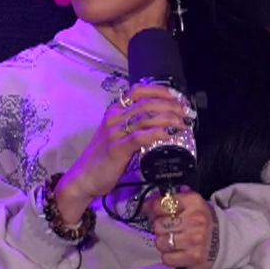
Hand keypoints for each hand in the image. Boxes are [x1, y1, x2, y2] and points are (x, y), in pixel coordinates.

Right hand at [64, 85, 190, 202]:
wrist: (84, 177)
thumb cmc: (103, 159)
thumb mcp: (118, 137)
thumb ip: (134, 128)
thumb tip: (160, 124)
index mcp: (114, 112)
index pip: (137, 91)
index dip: (159, 91)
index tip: (176, 96)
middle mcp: (114, 118)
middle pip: (146, 103)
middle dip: (170, 106)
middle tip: (186, 112)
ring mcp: (114, 133)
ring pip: (145, 118)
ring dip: (168, 119)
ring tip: (182, 123)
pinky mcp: (117, 148)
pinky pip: (139, 137)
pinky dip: (156, 133)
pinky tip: (168, 134)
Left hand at [140, 189, 216, 268]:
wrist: (224, 240)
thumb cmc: (202, 222)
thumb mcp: (189, 205)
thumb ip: (167, 202)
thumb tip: (145, 206)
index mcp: (193, 202)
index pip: (161, 204)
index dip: (154, 210)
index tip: (156, 213)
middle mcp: (195, 220)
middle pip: (158, 224)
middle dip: (160, 228)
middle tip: (169, 229)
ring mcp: (195, 239)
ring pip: (160, 242)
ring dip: (163, 243)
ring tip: (174, 241)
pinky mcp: (194, 257)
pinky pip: (167, 258)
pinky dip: (169, 257)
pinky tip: (177, 251)